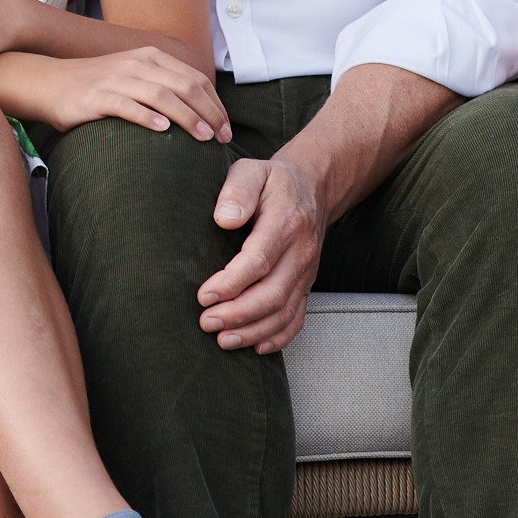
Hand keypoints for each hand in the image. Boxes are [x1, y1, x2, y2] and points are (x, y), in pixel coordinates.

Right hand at [36, 47, 231, 140]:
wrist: (50, 82)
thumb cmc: (97, 86)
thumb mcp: (133, 76)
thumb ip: (162, 84)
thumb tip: (201, 111)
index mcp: (149, 57)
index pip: (195, 79)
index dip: (216, 105)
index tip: (226, 130)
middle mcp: (135, 63)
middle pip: (184, 86)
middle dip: (209, 113)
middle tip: (221, 138)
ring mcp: (115, 79)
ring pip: (161, 95)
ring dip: (187, 117)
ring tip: (202, 137)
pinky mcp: (96, 97)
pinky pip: (127, 105)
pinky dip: (147, 117)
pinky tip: (163, 131)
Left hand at [196, 156, 325, 353]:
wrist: (312, 187)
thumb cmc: (272, 181)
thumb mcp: (252, 170)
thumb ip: (237, 190)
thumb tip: (224, 218)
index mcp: (285, 222)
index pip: (258, 260)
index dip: (231, 283)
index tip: (204, 296)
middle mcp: (301, 251)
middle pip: (272, 293)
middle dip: (238, 314)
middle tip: (206, 323)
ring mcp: (307, 271)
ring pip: (285, 310)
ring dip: (254, 330)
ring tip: (223, 340)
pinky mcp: (307, 283)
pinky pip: (298, 316)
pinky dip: (279, 336)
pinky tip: (256, 347)